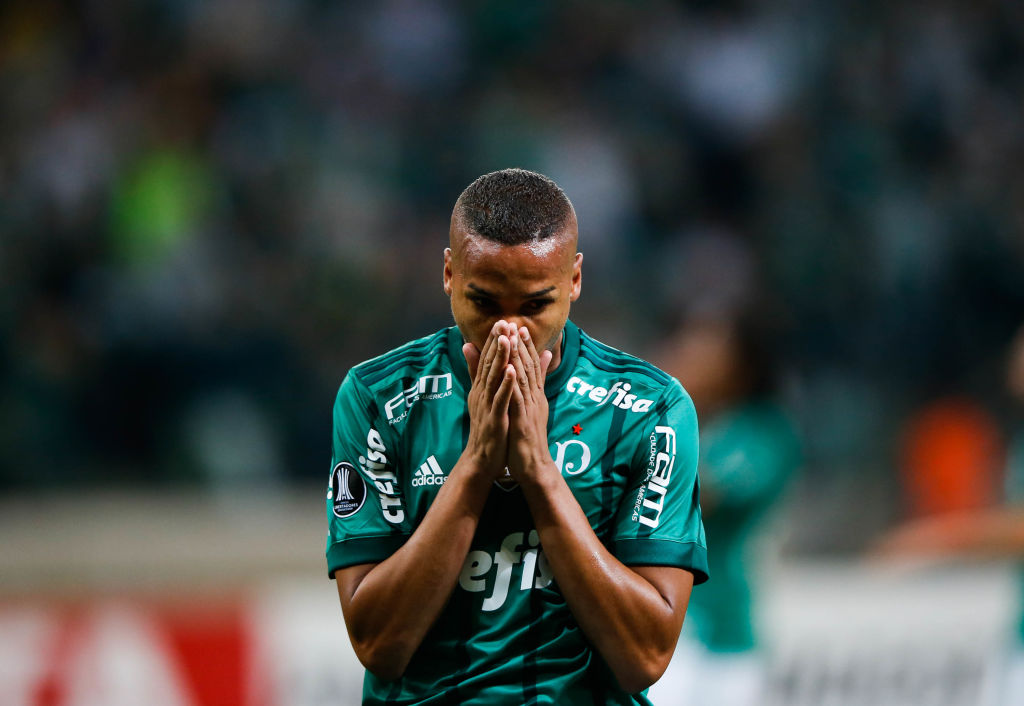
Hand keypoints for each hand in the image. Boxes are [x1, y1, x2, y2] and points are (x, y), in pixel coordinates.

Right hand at [462, 321, 516, 478]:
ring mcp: (487, 405)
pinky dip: (506, 384)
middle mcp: (481, 393)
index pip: (487, 360)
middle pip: (489, 364)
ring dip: (500, 358)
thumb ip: (479, 374)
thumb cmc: (487, 428)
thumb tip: (470, 349)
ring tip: (506, 339)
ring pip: (493, 378)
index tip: (501, 321)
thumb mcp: (484, 398)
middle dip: (496, 342)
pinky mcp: (494, 418)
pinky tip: (512, 371)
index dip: (494, 340)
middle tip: (503, 321)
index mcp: (481, 388)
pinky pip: (500, 399)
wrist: (481, 459)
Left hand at [507, 325, 554, 482]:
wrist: (534, 467)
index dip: (525, 346)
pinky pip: (518, 400)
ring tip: (512, 339)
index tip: (519, 327)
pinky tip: (509, 371)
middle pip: (529, 368)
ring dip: (518, 358)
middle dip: (521, 345)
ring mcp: (529, 409)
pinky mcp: (522, 422)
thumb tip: (537, 372)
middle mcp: (534, 399)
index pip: (531, 367)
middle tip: (515, 323)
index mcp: (534, 396)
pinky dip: (514, 384)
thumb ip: (534, 390)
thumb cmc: (529, 440)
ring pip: (524, 380)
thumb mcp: (531, 411)